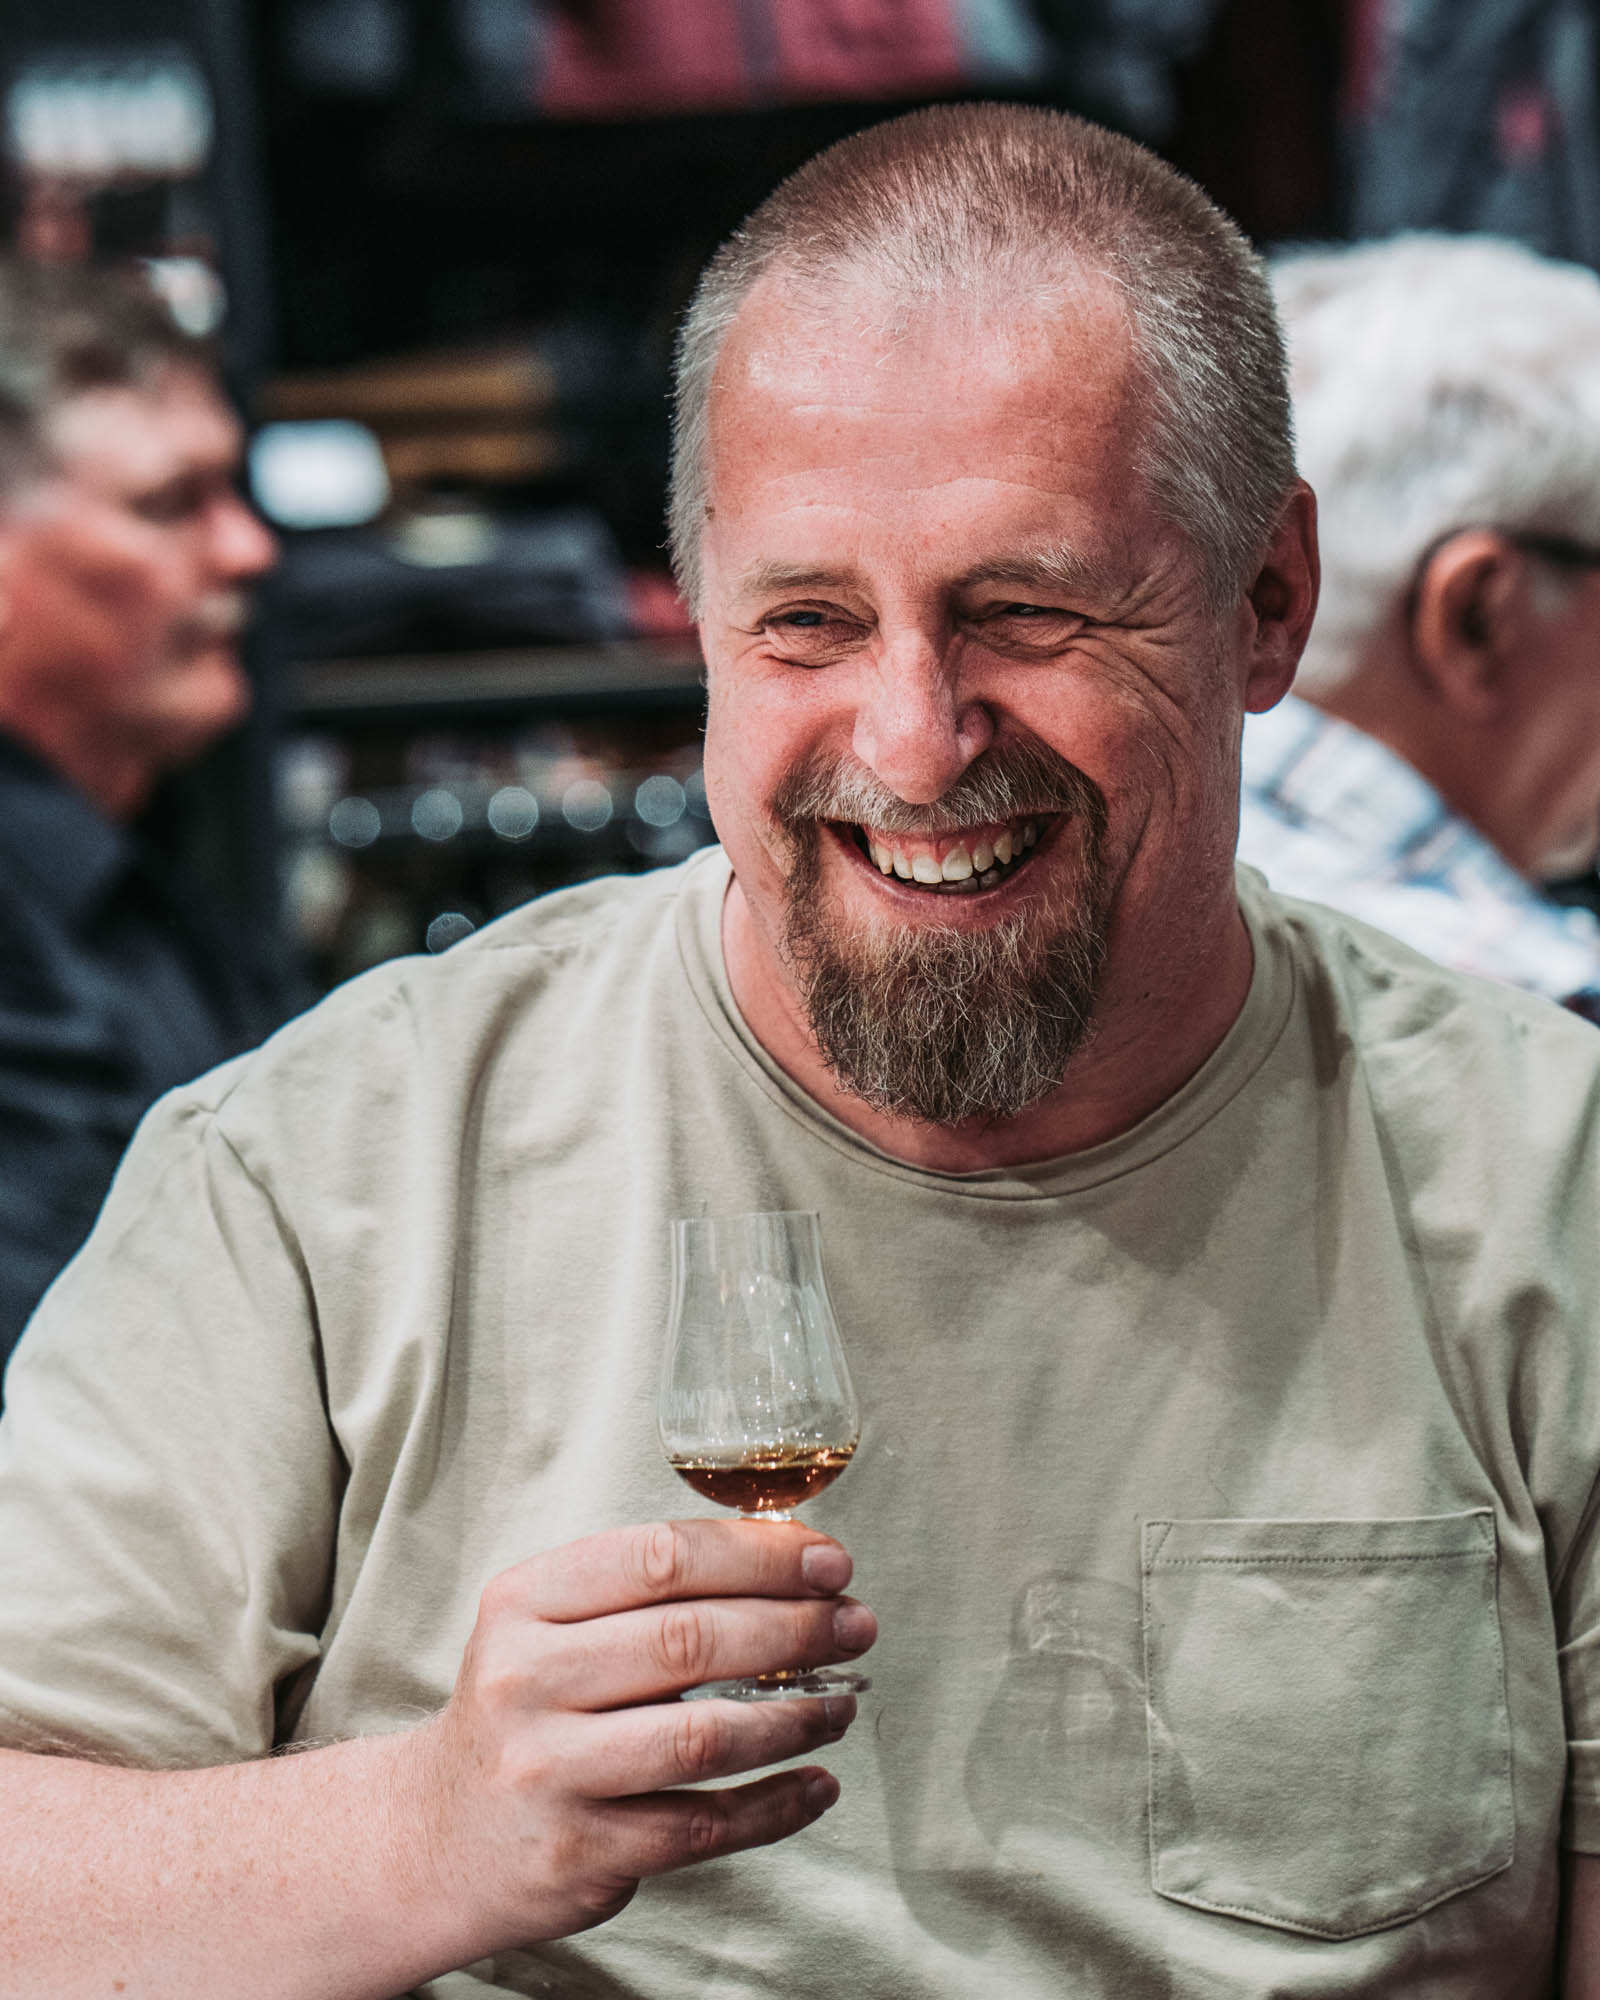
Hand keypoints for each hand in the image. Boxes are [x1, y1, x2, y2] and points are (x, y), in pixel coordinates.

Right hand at [404, 1518, 875, 1953]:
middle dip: (796, 1629)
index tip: (828, 1560)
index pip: (661, 1556)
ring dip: (796, 1716)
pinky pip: (703, 1827)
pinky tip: (816, 1785)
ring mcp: (549, 1771)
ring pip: (706, 1738)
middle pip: (691, 1641)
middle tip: (855, 1625)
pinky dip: (775, 1807)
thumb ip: (644, 1592)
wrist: (432, 1835)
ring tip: (841, 1703)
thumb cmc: (522, 1709)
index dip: (759, 1554)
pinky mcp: (578, 1852)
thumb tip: (790, 1566)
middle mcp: (527, 1679)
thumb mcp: (546, 1625)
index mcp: (524, 1601)